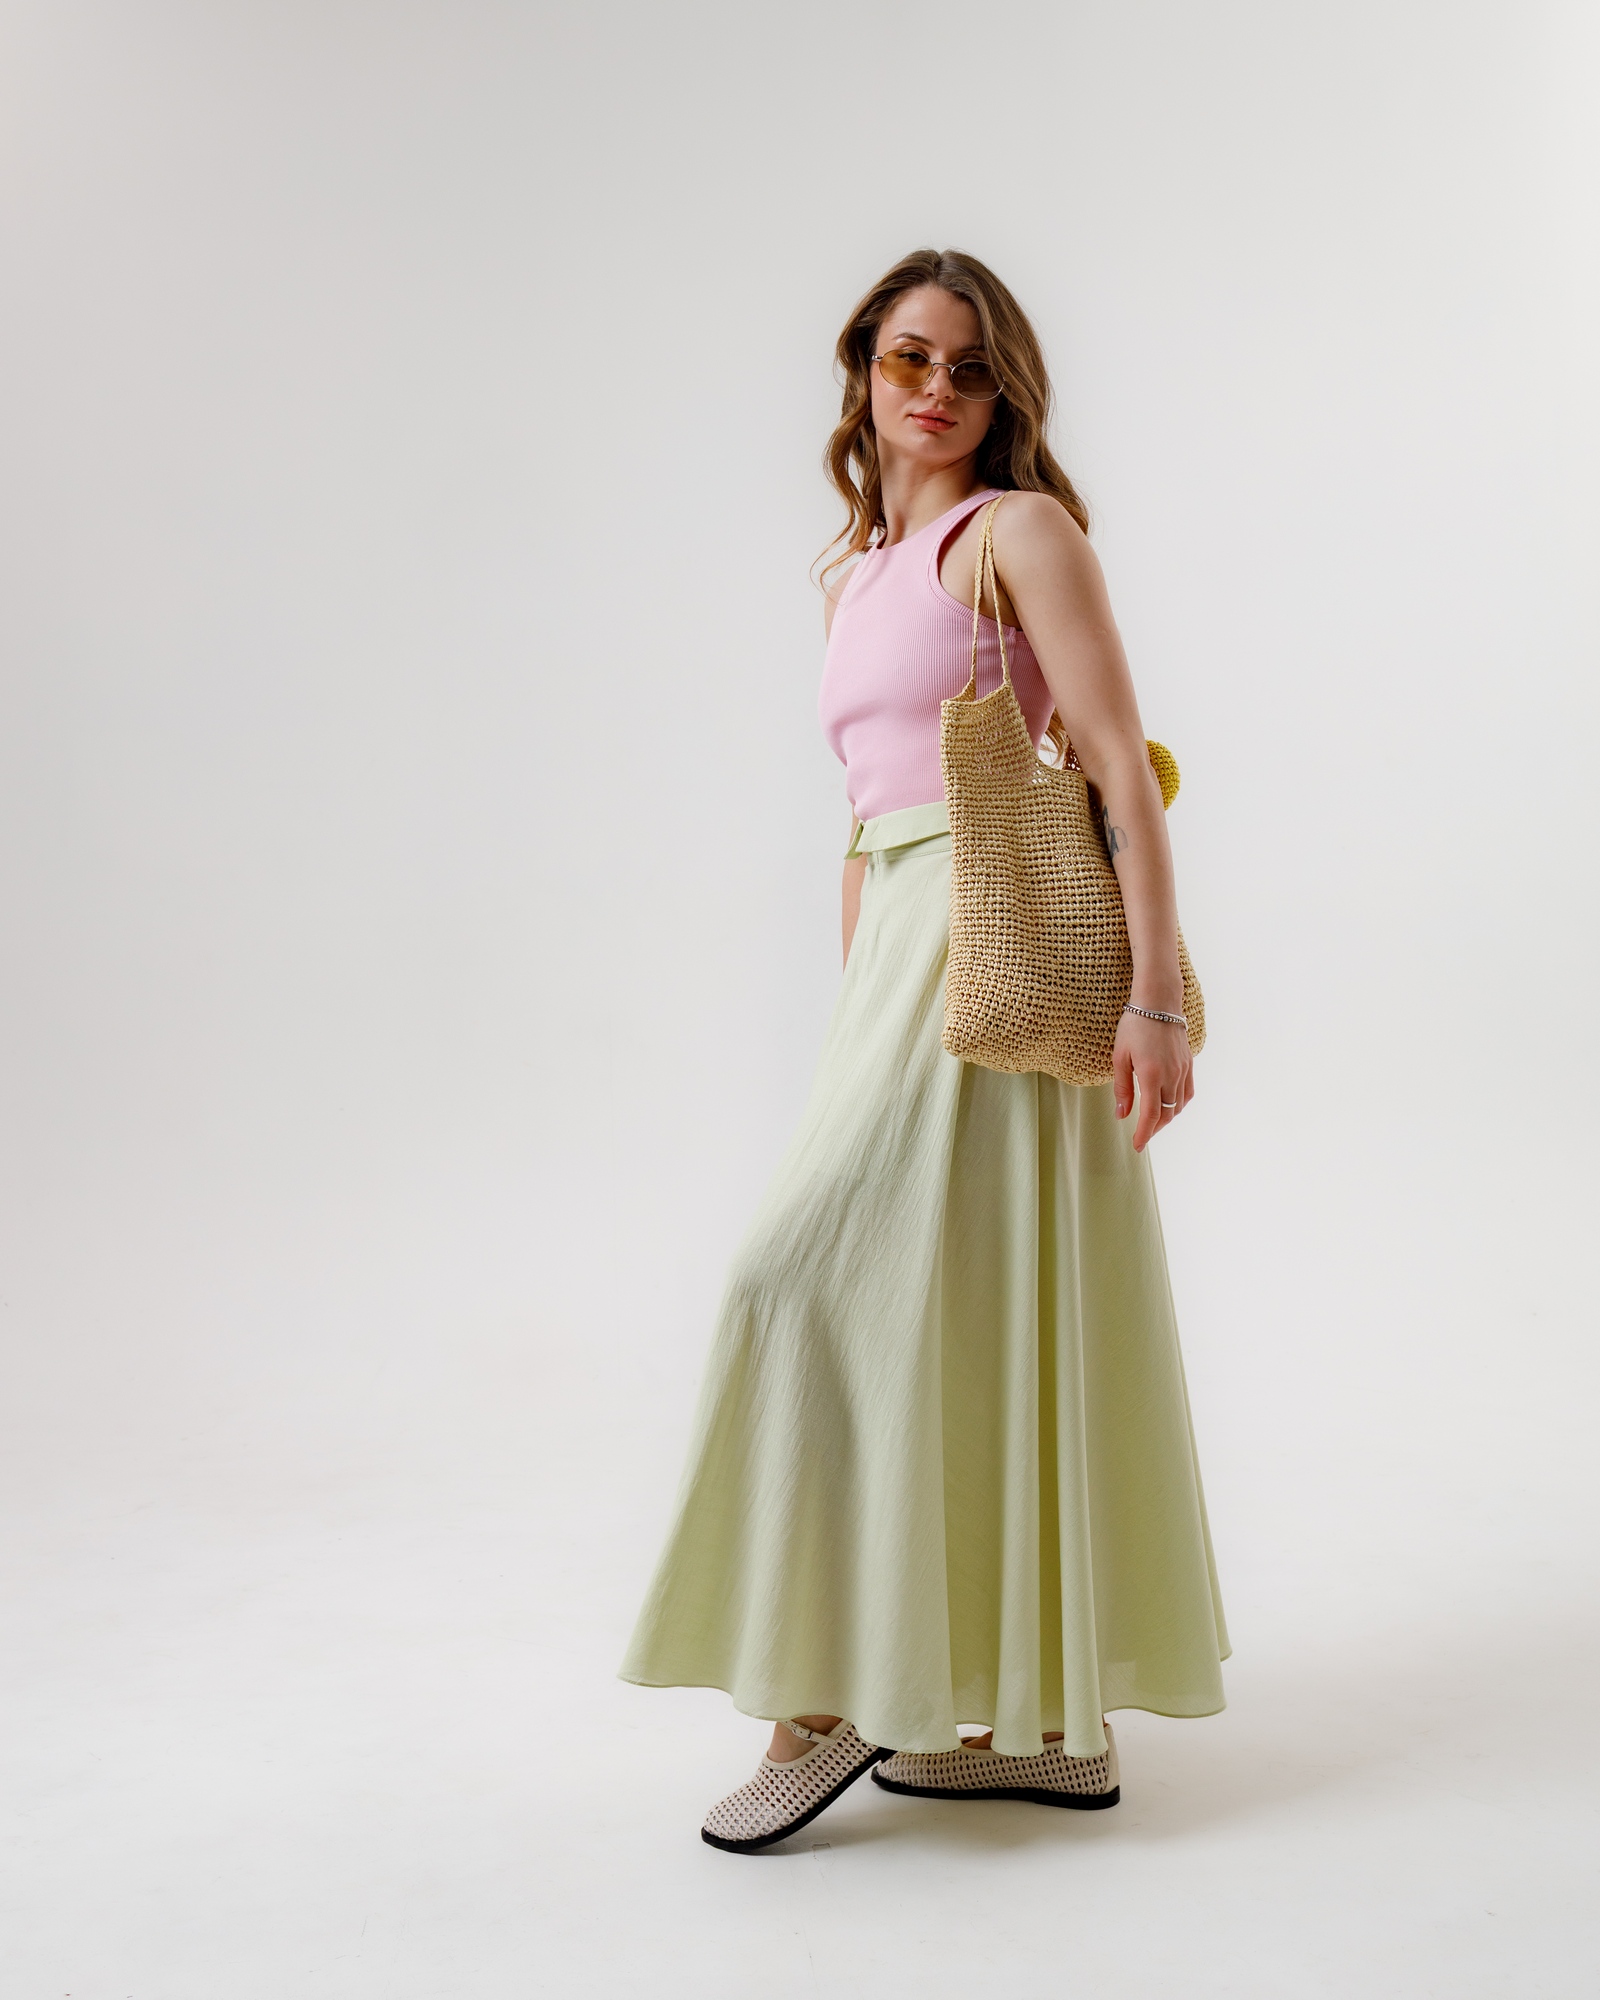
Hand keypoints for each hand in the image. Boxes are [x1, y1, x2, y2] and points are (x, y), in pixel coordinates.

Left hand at [1113, 1011, 1193, 1151]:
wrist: (1158, 1002)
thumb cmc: (1134, 1026)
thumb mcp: (1120, 1057)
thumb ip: (1122, 1088)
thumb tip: (1121, 1115)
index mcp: (1151, 1074)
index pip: (1150, 1116)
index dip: (1144, 1134)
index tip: (1137, 1146)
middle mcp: (1171, 1075)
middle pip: (1166, 1114)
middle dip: (1154, 1129)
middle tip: (1141, 1136)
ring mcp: (1183, 1070)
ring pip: (1178, 1106)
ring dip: (1166, 1118)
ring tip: (1152, 1122)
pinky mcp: (1189, 1064)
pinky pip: (1187, 1092)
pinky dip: (1178, 1104)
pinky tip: (1169, 1106)